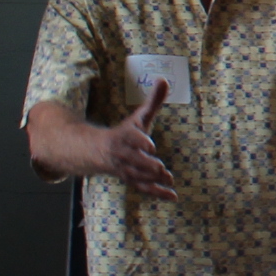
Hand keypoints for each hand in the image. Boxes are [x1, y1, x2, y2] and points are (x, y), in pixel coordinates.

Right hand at [87, 81, 178, 199]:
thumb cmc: (127, 132)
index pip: (131, 139)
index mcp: (125, 136)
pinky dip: (158, 193)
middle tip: (160, 167)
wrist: (102, 152)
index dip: (140, 141)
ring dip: (152, 180)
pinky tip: (173, 196)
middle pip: (134, 160)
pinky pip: (144, 189)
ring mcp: (127, 170)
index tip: (150, 144)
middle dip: (146, 164)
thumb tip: (164, 79)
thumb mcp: (140, 116)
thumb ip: (153, 101)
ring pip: (138, 177)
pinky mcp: (133, 180)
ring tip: (169, 181)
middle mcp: (124, 154)